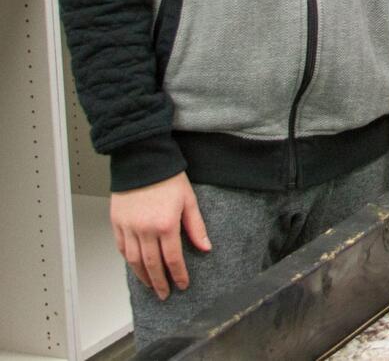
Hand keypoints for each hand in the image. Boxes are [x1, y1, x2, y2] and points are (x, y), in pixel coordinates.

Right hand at [110, 172, 210, 300]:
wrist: (143, 161)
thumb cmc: (168, 178)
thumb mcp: (189, 200)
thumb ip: (196, 226)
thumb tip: (205, 247)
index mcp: (166, 224)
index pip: (172, 259)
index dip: (178, 275)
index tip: (182, 285)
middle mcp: (145, 230)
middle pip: (152, 265)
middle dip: (159, 282)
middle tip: (165, 293)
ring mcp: (128, 228)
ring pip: (133, 261)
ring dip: (142, 276)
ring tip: (151, 285)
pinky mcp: (117, 223)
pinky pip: (121, 248)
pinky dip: (128, 261)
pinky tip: (135, 267)